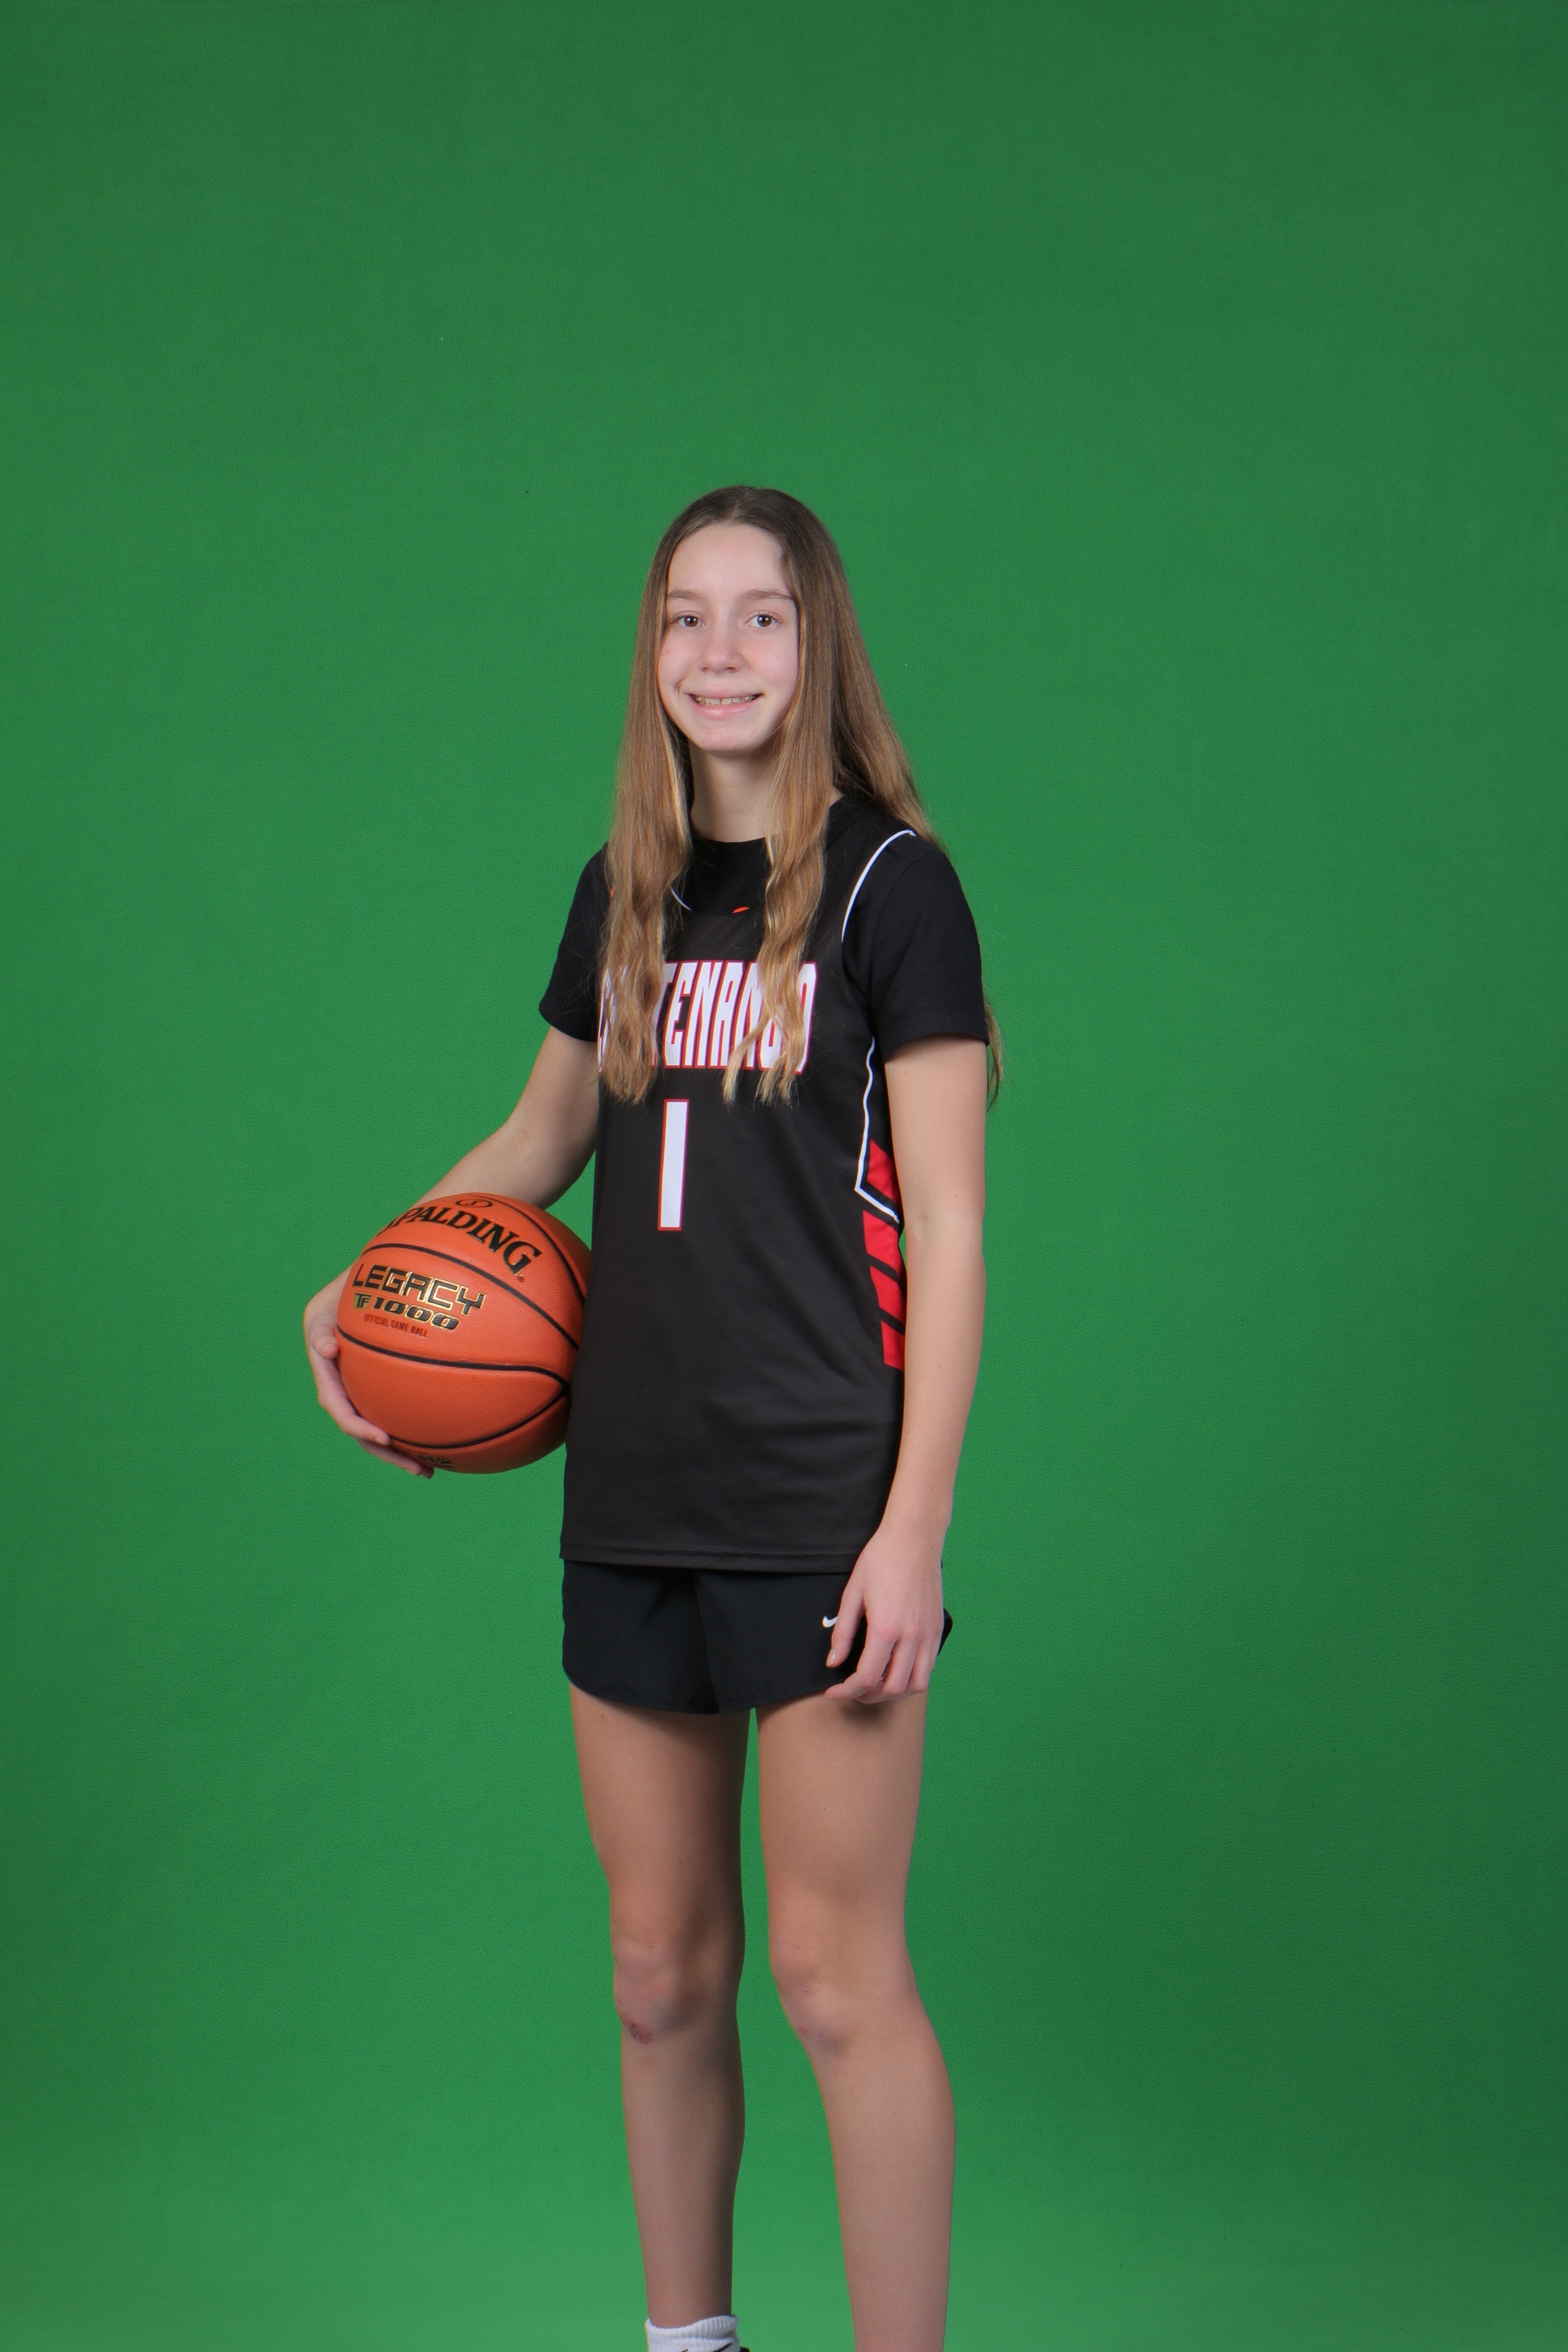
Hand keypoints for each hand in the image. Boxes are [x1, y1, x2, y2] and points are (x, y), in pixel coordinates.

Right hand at [303, 1273, 431, 1477]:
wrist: (365, 1281)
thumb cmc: (345, 1291)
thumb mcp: (325, 1305)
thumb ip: (322, 1327)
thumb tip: (327, 1351)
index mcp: (328, 1375)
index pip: (340, 1409)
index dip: (359, 1427)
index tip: (383, 1438)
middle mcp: (346, 1387)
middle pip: (364, 1430)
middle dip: (390, 1454)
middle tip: (420, 1470)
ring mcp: (364, 1387)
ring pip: (382, 1424)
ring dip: (404, 1450)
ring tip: (431, 1469)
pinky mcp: (385, 1384)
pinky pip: (400, 1407)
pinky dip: (416, 1424)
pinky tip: (442, 1437)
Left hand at [825, 1517, 945, 1702]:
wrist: (915, 1536)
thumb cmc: (881, 1559)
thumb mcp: (852, 1592)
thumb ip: (843, 1632)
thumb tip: (834, 1663)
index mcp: (885, 1627)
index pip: (867, 1677)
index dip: (846, 1691)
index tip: (832, 1691)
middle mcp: (911, 1636)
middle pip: (892, 1688)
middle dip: (868, 1695)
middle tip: (852, 1689)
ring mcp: (928, 1634)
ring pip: (916, 1684)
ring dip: (894, 1692)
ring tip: (876, 1685)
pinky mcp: (937, 1628)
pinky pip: (929, 1667)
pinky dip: (912, 1677)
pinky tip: (896, 1669)